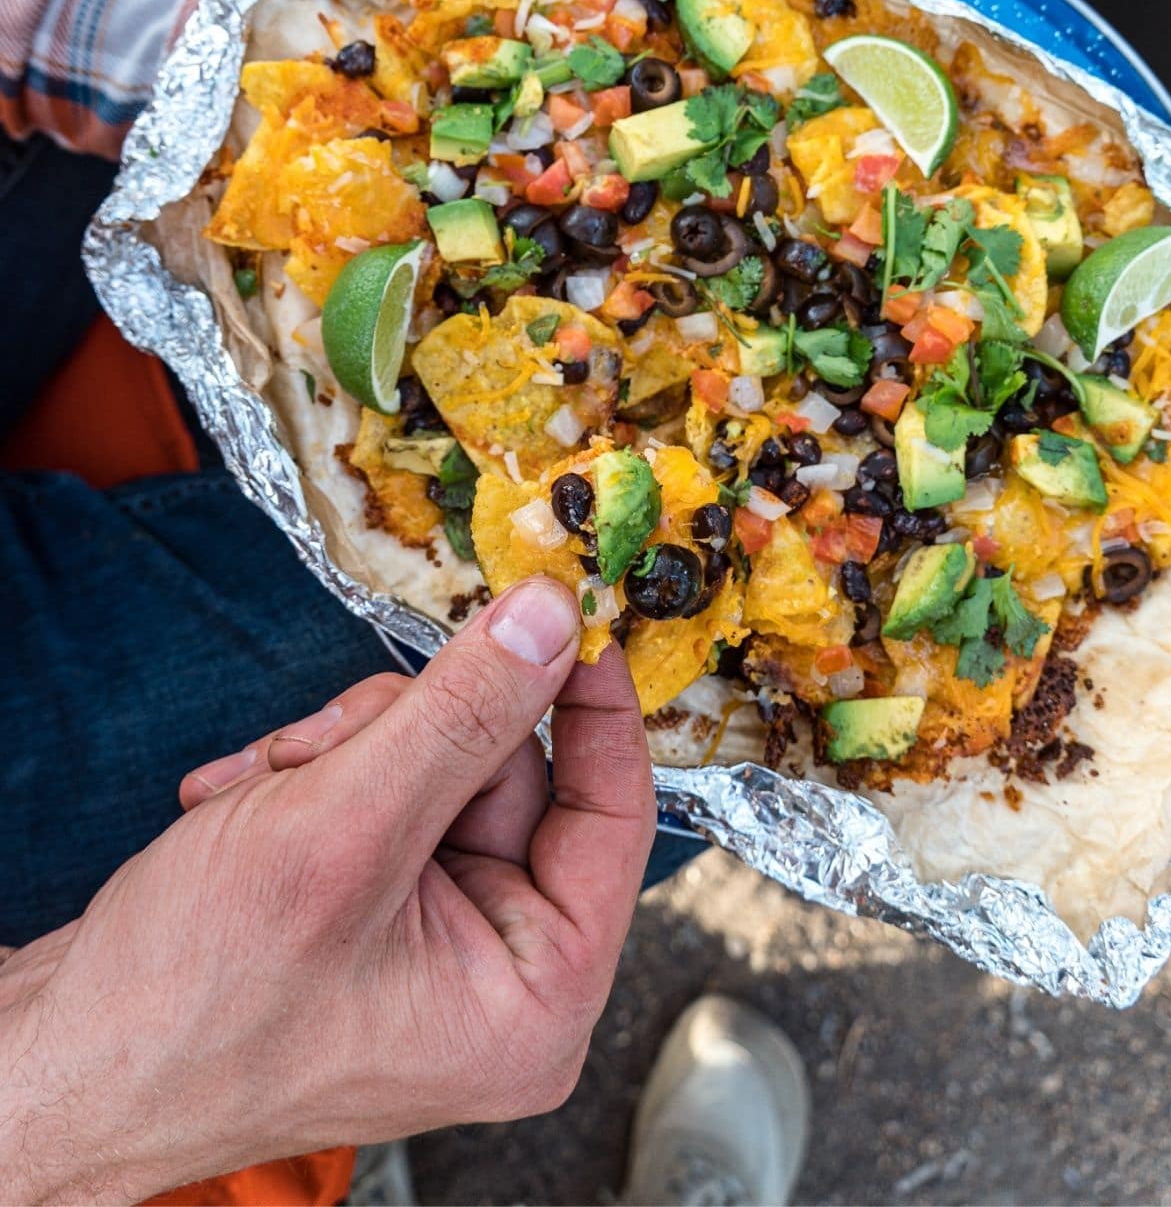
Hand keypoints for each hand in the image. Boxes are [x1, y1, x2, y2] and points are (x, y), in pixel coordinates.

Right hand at [0, 578, 655, 1203]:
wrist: (60, 1054)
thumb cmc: (193, 1001)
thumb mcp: (344, 831)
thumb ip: (460, 716)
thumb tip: (550, 620)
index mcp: (536, 993)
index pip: (614, 813)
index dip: (591, 703)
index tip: (567, 611)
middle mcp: (497, 969)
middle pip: (503, 771)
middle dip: (398, 736)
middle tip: (319, 752)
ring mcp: (430, 935)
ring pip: (430, 761)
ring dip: (336, 755)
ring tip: (261, 800)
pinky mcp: (371, 903)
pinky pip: (377, 788)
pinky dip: (306, 781)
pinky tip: (240, 813)